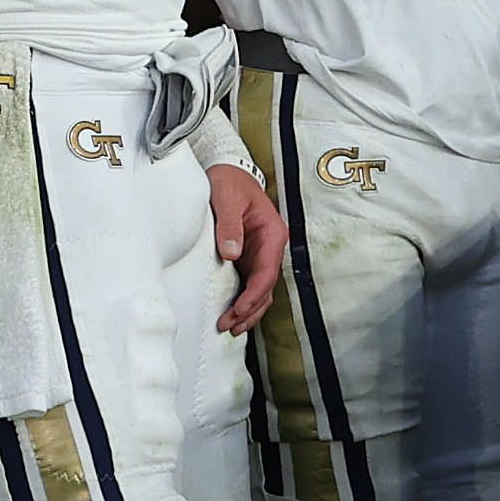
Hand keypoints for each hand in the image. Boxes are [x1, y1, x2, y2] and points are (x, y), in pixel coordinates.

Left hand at [204, 157, 287, 337]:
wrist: (227, 172)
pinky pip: (249, 285)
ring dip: (247, 311)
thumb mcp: (227, 199)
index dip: (254, 295)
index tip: (238, 310)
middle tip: (229, 326)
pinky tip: (232, 315)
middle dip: (249, 310)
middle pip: (266, 288)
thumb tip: (232, 254)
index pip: (267, 272)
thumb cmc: (230, 183)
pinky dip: (243, 302)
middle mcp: (270, 248)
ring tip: (230, 328)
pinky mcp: (248, 259)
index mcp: (272, 234)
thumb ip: (229, 225)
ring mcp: (260, 255)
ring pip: (260, 291)